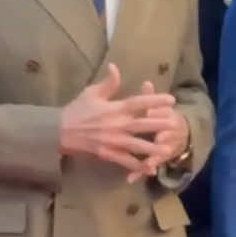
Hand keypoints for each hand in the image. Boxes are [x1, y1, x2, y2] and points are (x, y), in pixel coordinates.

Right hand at [59, 63, 173, 174]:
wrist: (59, 131)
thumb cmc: (76, 110)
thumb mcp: (91, 92)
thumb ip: (107, 82)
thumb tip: (116, 67)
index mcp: (114, 108)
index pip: (139, 103)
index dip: (156, 101)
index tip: (171, 99)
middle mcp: (116, 124)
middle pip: (142, 124)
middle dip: (160, 124)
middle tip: (176, 124)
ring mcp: (113, 140)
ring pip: (137, 145)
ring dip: (153, 147)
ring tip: (168, 149)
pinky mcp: (107, 153)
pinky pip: (125, 161)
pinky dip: (137, 166)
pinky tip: (149, 169)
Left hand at [126, 79, 190, 183]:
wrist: (179, 132)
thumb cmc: (161, 116)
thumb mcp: (156, 105)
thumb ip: (149, 96)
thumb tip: (146, 82)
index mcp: (165, 117)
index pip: (162, 114)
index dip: (158, 113)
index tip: (150, 112)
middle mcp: (166, 133)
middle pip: (164, 136)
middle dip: (162, 138)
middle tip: (156, 140)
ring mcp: (163, 148)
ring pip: (158, 154)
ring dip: (152, 159)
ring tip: (146, 166)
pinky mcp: (157, 160)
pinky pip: (148, 167)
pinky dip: (139, 173)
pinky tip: (130, 179)